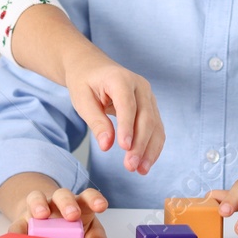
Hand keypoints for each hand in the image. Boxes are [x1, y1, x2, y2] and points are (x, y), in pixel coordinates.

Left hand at [6, 5, 164, 174]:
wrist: (92, 67)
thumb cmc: (84, 82)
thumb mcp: (81, 100)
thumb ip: (95, 122)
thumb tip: (107, 145)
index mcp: (120, 79)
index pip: (128, 105)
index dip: (127, 127)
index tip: (124, 148)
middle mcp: (140, 86)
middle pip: (146, 117)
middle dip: (140, 144)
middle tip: (130, 167)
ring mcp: (148, 96)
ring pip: (155, 125)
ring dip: (149, 149)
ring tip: (140, 170)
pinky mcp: (150, 106)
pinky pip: (156, 128)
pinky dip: (152, 146)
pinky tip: (145, 163)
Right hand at [10, 185, 114, 237]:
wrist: (46, 224)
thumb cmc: (71, 227)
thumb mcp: (88, 234)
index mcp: (78, 204)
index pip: (88, 196)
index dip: (95, 199)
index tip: (101, 207)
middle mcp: (57, 202)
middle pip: (62, 194)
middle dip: (68, 203)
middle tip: (72, 215)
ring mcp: (38, 209)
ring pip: (37, 198)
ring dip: (39, 204)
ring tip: (42, 214)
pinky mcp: (22, 221)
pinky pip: (16, 224)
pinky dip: (16, 231)